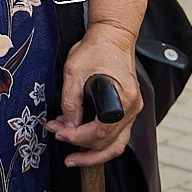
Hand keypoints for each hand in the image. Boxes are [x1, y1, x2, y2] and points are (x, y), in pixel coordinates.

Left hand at [48, 23, 142, 165]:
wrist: (113, 35)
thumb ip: (70, 102)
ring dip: (93, 153)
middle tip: (61, 144)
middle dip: (81, 147)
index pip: (100, 133)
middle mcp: (132, 108)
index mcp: (123, 100)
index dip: (76, 138)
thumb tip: (67, 125)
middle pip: (109, 144)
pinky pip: (117, 135)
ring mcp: (132, 110)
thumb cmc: (97, 48)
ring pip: (116, 145)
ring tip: (74, 156)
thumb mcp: (74, 72)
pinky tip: (83, 139)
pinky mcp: (128, 109)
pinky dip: (100, 141)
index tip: (59, 133)